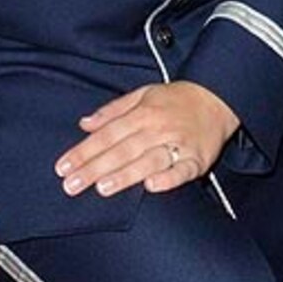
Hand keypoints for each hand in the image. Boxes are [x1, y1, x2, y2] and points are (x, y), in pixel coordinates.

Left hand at [54, 81, 239, 197]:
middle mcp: (159, 128)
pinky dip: (169, 178)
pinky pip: (183, 170)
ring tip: (102, 187)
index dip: (84, 150)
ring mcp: (179, 144)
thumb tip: (84, 123)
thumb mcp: (144, 94)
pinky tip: (152, 186)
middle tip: (71, 185)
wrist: (219, 97)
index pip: (108, 134)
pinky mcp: (198, 159)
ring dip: (126, 174)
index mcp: (144, 112)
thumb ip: (113, 110)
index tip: (63, 167)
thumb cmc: (177, 99)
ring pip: (149, 161)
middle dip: (95, 168)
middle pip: (123, 150)